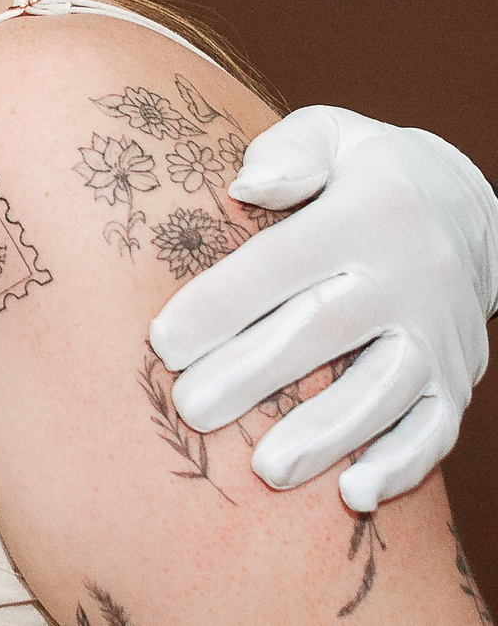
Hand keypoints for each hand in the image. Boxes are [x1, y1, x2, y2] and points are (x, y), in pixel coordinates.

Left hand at [148, 105, 497, 511]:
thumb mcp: (332, 133)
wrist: (470, 212)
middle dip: (255, 375)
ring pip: (381, 391)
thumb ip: (288, 153)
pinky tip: (353, 495)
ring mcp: (440, 335)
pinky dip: (399, 466)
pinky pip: (434, 431)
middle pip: (325, 331)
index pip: (284, 262)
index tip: (162, 341)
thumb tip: (245, 185)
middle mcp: (413, 276)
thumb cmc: (363, 171)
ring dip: (325, 434)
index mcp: (372, 211)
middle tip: (192, 410)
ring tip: (267, 469)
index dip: (222, 303)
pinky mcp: (457, 380)